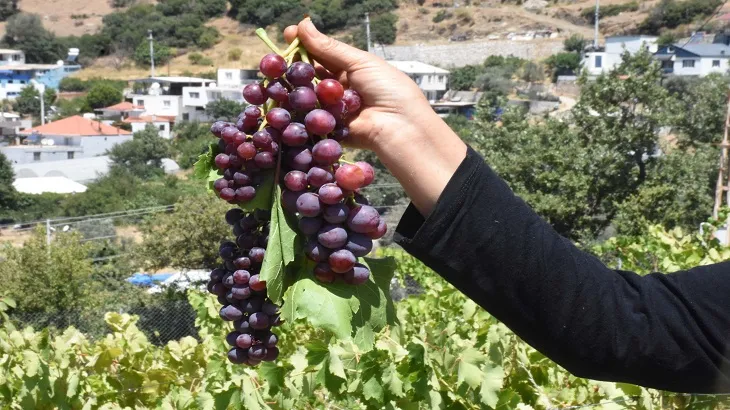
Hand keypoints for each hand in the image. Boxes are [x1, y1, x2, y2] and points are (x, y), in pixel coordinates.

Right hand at [283, 19, 432, 151]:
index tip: (288, 33)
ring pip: (308, 95)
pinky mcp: (329, 128)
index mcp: (351, 69)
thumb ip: (329, 48)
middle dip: (296, 65)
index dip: (305, 44)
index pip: (322, 53)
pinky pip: (311, 117)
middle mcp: (340, 88)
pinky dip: (300, 109)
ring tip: (279, 77)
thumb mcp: (360, 62)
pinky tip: (285, 100)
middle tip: (278, 57)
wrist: (400, 126)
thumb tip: (304, 24)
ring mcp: (334, 108)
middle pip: (312, 74)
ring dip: (296, 86)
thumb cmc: (388, 89)